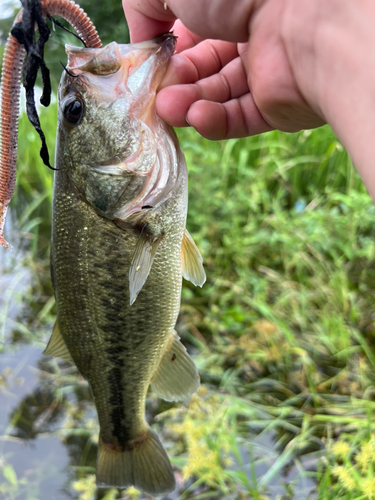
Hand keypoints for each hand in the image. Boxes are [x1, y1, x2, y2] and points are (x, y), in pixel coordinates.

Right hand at [122, 0, 325, 139]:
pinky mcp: (276, 104)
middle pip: (202, 68)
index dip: (166, 52)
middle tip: (155, 94)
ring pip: (217, 95)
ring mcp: (265, 71)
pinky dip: (214, 121)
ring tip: (168, 109)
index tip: (147, 67)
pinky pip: (240, 118)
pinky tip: (195, 117)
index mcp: (230, 3)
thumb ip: (143, 7)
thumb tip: (142, 41)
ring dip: (187, 105)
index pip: (191, 33)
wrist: (303, 19)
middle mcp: (249, 34)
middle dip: (174, 82)